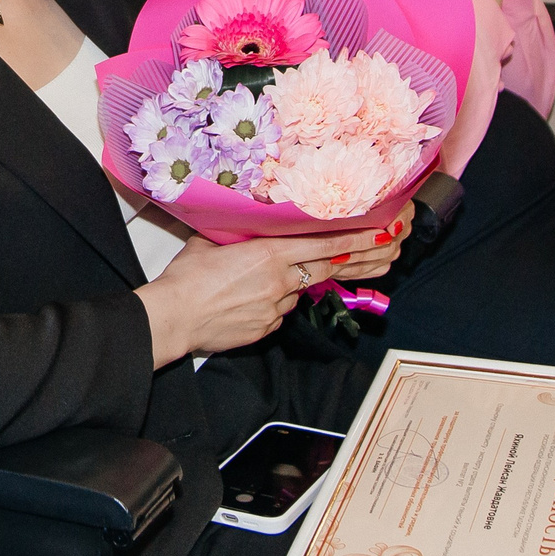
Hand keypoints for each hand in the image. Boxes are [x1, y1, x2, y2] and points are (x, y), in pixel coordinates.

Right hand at [136, 221, 403, 365]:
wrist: (174, 318)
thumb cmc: (187, 279)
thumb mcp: (211, 243)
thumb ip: (237, 235)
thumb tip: (243, 226)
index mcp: (268, 254)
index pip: (323, 245)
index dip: (355, 240)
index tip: (380, 234)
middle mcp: (279, 281)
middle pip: (324, 269)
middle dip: (353, 260)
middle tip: (378, 253)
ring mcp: (276, 309)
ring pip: (295, 292)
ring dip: (289, 284)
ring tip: (253, 282)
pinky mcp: (267, 329)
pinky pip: (278, 313)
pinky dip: (271, 304)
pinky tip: (244, 302)